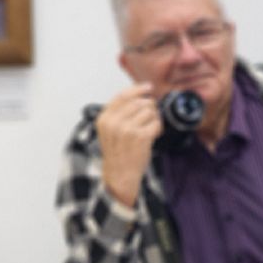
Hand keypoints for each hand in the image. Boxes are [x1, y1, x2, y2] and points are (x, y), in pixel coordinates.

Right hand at [97, 84, 162, 207]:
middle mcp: (113, 122)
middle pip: (139, 102)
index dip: (137, 89)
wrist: (120, 175)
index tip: (148, 87)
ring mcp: (126, 129)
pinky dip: (158, 128)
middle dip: (149, 108)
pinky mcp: (140, 137)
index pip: (122, 96)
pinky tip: (153, 136)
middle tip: (149, 120)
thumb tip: (140, 96)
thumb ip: (119, 114)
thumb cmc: (119, 152)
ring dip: (154, 119)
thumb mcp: (110, 131)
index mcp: (104, 119)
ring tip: (149, 130)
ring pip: (149, 111)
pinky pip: (156, 123)